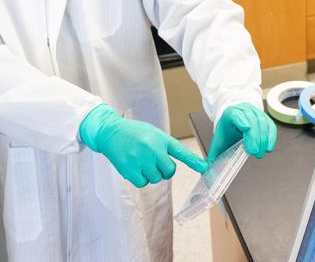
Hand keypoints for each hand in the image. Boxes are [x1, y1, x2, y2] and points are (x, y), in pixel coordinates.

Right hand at [79, 104, 206, 186]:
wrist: (110, 132)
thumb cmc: (134, 133)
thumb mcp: (152, 133)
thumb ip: (163, 147)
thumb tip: (170, 167)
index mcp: (160, 139)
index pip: (181, 152)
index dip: (194, 161)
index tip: (204, 168)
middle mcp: (152, 149)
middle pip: (169, 171)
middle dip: (163, 170)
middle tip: (153, 161)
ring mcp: (141, 160)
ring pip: (156, 178)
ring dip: (151, 174)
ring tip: (141, 161)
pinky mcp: (130, 170)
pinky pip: (143, 183)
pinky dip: (140, 179)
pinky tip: (134, 167)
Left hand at [208, 102, 276, 162]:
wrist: (233, 121)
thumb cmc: (226, 133)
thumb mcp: (218, 143)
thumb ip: (212, 158)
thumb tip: (205, 175)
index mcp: (230, 113)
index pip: (236, 115)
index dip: (242, 122)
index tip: (246, 133)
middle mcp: (243, 109)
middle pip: (252, 121)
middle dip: (255, 138)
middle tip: (255, 153)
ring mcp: (255, 111)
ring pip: (262, 122)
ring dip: (263, 139)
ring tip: (261, 153)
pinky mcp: (264, 116)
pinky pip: (270, 125)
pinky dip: (271, 136)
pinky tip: (268, 147)